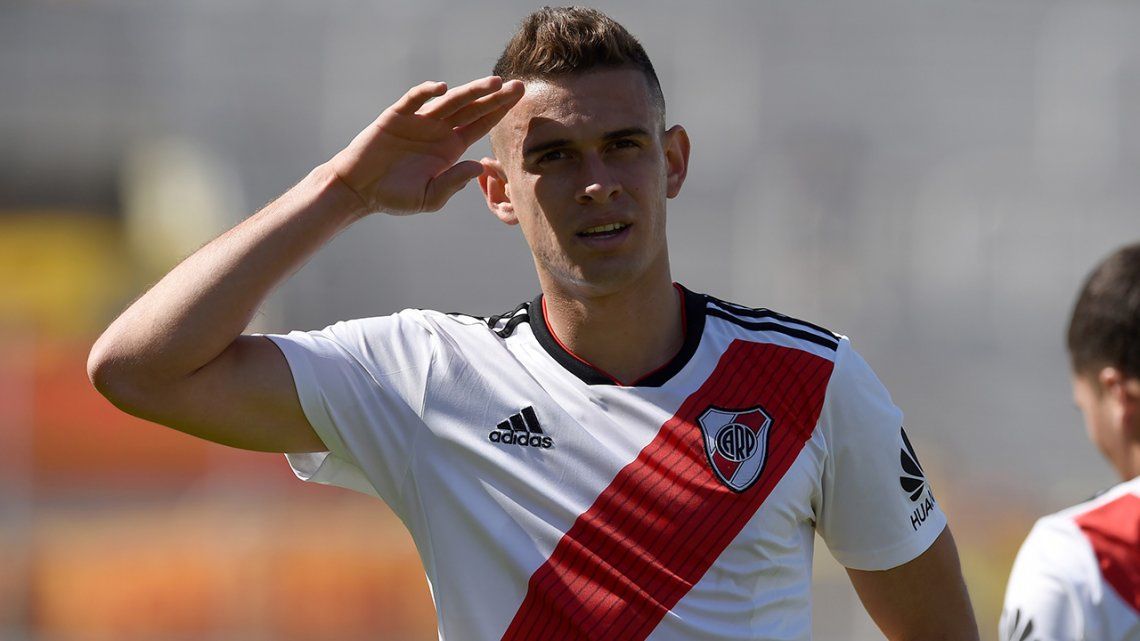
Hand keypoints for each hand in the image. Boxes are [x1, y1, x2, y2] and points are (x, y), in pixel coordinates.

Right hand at [327, 76, 524, 215]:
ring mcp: (419, 121)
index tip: (519, 101)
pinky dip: (426, 92)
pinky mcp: (397, 116)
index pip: (481, 126)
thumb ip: (453, 183)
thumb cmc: (395, 196)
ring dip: (471, 91)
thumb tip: (478, 166)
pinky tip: (442, 89)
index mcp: (451, 148)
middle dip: (495, 97)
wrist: (359, 189)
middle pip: (472, 109)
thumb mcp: (429, 198)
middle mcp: (439, 130)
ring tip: (493, 83)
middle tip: (519, 86)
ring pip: (449, 101)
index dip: (500, 113)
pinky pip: (414, 100)